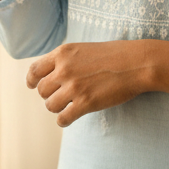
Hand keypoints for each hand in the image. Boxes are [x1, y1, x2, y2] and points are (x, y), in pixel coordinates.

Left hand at [27, 41, 150, 126]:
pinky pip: (62, 118)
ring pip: (50, 105)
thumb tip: (50, 75)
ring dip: (58, 108)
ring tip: (70, 104)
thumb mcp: (84, 49)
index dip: (32, 81)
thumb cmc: (114, 55)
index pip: (34, 70)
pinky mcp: (85, 103)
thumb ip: (66, 60)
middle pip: (41, 90)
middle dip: (50, 95)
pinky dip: (64, 120)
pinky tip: (72, 116)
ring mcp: (74, 87)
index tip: (33, 86)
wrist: (136, 62)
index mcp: (63, 53)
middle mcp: (64, 69)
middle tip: (62, 96)